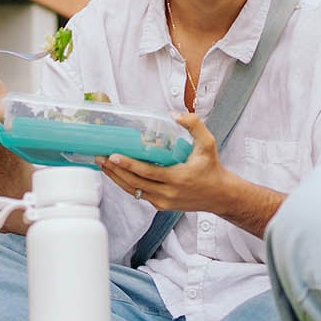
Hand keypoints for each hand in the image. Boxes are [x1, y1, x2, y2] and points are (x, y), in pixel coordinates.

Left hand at [101, 114, 237, 213]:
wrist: (219, 195)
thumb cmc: (212, 168)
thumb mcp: (208, 143)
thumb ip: (194, 125)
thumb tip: (174, 114)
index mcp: (178, 178)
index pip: (148, 172)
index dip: (129, 165)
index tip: (114, 156)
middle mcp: (168, 193)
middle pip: (135, 183)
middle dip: (115, 170)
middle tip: (101, 157)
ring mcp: (163, 201)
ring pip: (134, 191)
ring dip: (116, 178)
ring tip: (103, 165)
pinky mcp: (161, 205)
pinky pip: (139, 194)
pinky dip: (126, 184)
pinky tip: (117, 174)